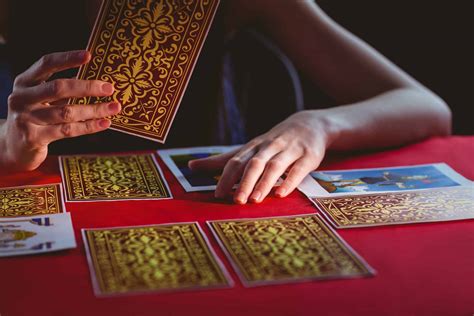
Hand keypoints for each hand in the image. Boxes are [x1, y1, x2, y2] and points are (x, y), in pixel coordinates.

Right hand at [1, 50, 120, 170]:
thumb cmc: (36, 118)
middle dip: (87, 87)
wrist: (14, 147)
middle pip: (58, 88)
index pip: (46, 64)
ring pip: (66, 112)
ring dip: (94, 110)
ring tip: (114, 107)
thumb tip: (99, 83)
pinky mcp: (33, 138)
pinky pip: (67, 130)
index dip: (67, 59)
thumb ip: (62, 90)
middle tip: (109, 88)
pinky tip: (104, 123)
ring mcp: (26, 118)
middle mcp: (22, 97)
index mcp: (25, 82)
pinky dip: (89, 126)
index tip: (89, 55)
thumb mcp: (42, 99)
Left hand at [189, 110, 334, 203]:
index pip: (237, 161)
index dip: (227, 177)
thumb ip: (222, 159)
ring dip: (264, 183)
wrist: (310, 125)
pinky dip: (289, 181)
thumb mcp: (249, 148)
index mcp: (253, 147)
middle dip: (244, 182)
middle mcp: (269, 147)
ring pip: (275, 166)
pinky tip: (281, 193)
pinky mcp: (308, 156)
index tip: (218, 195)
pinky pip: (298, 169)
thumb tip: (190, 166)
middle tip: (236, 201)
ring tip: (255, 200)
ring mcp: (290, 150)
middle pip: (254, 164)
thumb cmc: (274, 142)